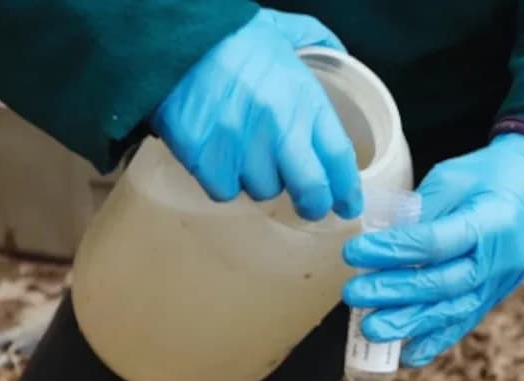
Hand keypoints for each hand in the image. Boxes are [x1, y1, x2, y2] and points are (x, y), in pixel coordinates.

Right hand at [150, 8, 361, 219]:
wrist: (174, 37)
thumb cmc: (229, 36)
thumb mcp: (283, 31)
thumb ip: (316, 42)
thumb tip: (339, 54)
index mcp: (304, 99)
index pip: (339, 159)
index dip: (347, 189)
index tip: (349, 204)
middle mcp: (279, 128)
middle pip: (310, 190)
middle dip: (314, 205)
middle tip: (309, 206)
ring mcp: (242, 146)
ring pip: (264, 191)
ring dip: (260, 180)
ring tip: (247, 152)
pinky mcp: (206, 159)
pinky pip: (224, 190)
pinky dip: (223, 180)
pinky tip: (219, 157)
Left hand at [342, 133, 523, 365]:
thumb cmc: (490, 175)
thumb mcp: (454, 178)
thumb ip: (421, 212)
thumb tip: (379, 243)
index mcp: (491, 220)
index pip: (435, 242)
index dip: (392, 250)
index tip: (354, 252)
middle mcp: (499, 259)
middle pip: (442, 284)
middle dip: (394, 293)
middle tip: (354, 295)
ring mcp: (500, 284)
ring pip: (452, 312)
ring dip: (408, 325)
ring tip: (370, 331)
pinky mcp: (495, 297)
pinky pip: (463, 324)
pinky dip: (433, 342)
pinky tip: (405, 355)